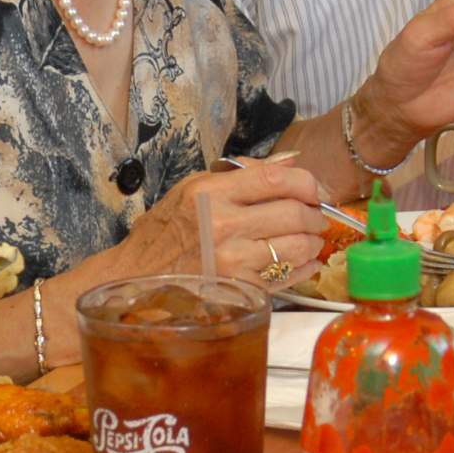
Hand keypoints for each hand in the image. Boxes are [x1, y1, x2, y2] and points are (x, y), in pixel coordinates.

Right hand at [124, 160, 329, 285]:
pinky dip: (304, 268)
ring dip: (312, 242)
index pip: (276, 179)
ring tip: (309, 239)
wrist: (137, 279)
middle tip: (315, 217)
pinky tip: (304, 262)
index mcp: (211, 193)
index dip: (307, 183)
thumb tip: (292, 161)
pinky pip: (288, 277)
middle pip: (294, 213)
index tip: (313, 190)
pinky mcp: (239, 290)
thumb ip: (243, 173)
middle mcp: (223, 225)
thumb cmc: (165, 232)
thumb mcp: (192, 188)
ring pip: (297, 247)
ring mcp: (232, 262)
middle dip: (315, 215)